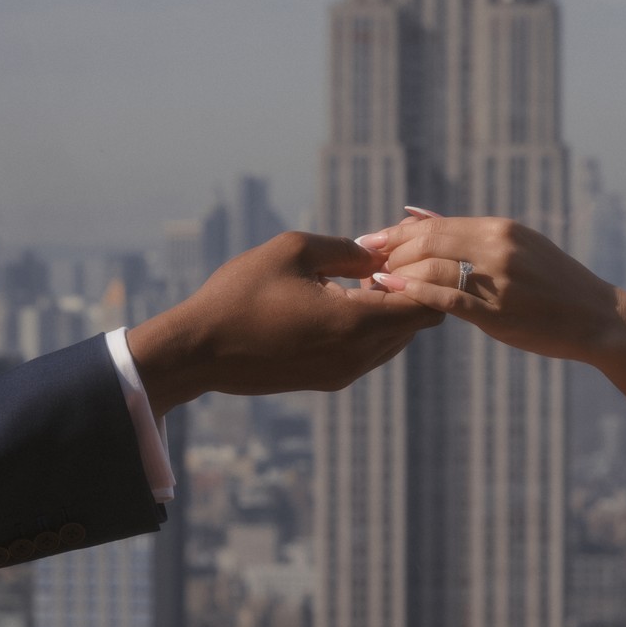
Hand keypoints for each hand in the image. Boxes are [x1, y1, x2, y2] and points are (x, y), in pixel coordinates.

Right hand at [127, 231, 442, 414]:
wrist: (199, 350)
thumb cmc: (242, 293)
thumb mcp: (295, 251)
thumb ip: (347, 249)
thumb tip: (378, 254)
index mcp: (356, 324)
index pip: (426, 305)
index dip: (423, 272)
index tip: (403, 247)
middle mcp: (358, 356)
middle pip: (415, 323)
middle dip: (409, 287)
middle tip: (385, 254)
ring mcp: (343, 373)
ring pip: (394, 338)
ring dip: (389, 306)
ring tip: (362, 271)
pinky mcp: (328, 379)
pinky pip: (370, 349)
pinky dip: (370, 322)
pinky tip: (343, 294)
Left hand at [364, 215, 619, 363]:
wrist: (598, 318)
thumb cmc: (552, 284)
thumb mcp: (515, 246)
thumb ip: (465, 232)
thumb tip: (414, 212)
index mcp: (499, 228)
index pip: (433, 224)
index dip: (396, 233)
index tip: (369, 240)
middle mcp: (496, 246)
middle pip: (427, 241)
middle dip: (389, 250)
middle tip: (362, 261)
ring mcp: (498, 278)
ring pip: (432, 266)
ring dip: (396, 272)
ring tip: (372, 281)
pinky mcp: (499, 311)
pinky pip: (448, 298)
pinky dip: (415, 292)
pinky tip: (393, 292)